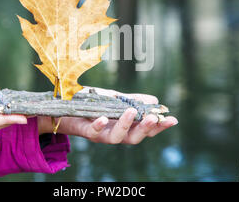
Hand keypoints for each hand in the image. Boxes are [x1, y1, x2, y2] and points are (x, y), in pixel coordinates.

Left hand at [38, 87, 177, 144]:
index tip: (172, 119)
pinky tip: (103, 117)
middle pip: (134, 138)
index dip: (159, 126)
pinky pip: (93, 132)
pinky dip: (98, 125)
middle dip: (145, 129)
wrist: (65, 107)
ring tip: (131, 111)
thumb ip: (132, 100)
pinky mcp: (86, 131)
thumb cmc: (92, 104)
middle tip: (153, 118)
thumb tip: (154, 99)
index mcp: (125, 126)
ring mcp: (100, 134)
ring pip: (116, 138)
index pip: (145, 129)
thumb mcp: (115, 99)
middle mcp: (114, 133)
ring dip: (125, 125)